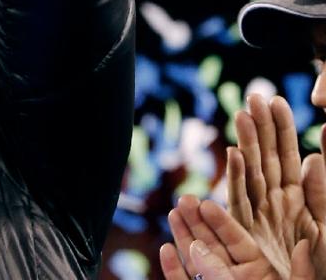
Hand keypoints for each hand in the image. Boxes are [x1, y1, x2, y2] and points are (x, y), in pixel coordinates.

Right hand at [160, 194, 315, 279]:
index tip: (205, 203)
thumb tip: (304, 243)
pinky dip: (174, 270)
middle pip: (213, 245)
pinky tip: (166, 250)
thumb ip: (299, 274)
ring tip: (172, 213)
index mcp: (260, 275)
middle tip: (183, 199)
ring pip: (195, 261)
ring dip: (182, 237)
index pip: (237, 241)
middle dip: (197, 221)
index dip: (221, 221)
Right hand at [227, 95, 325, 277]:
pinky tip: (235, 155)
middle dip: (260, 127)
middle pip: (265, 157)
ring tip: (242, 115)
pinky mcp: (246, 233)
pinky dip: (237, 177)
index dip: (282, 129)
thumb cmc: (317, 266)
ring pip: (251, 172)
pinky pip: (241, 202)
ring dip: (247, 143)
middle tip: (254, 96)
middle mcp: (273, 200)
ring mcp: (258, 215)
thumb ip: (321, 192)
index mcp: (294, 196)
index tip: (276, 100)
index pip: (287, 156)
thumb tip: (314, 155)